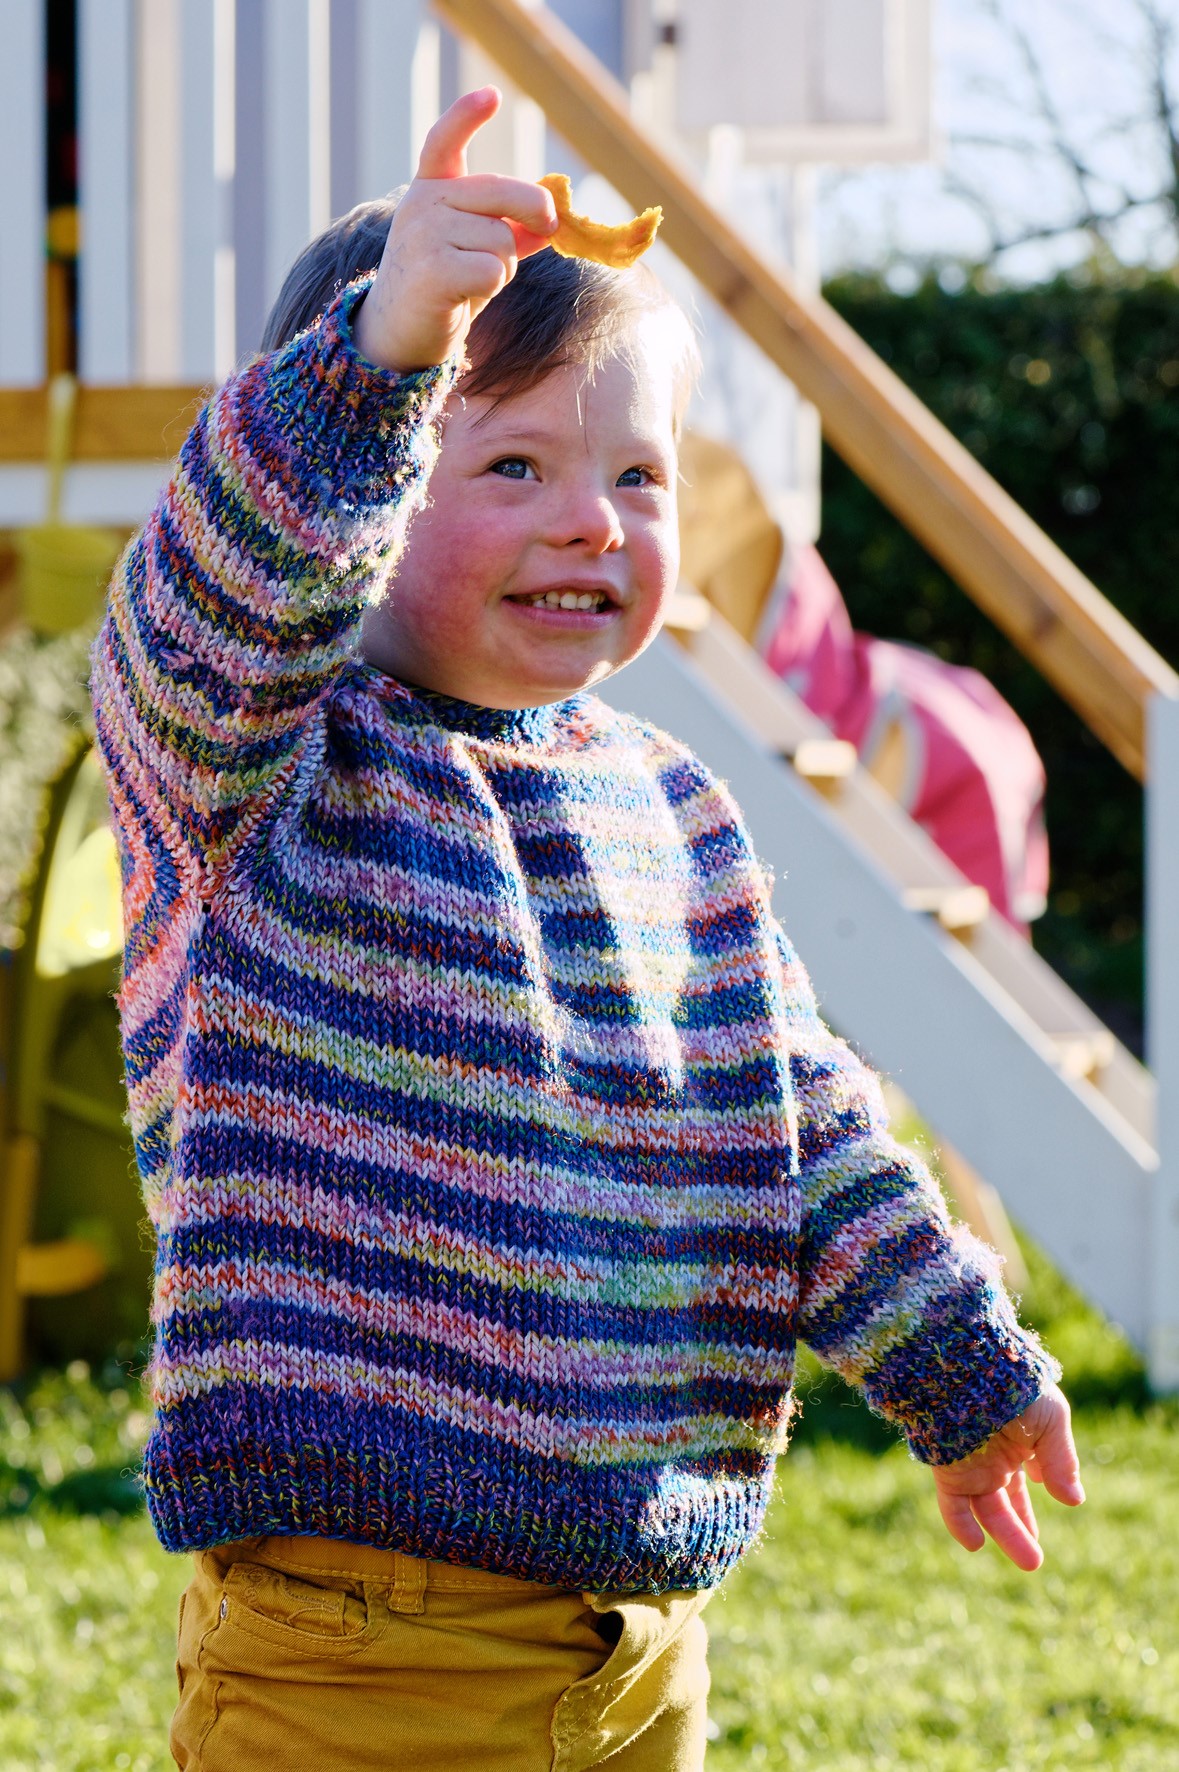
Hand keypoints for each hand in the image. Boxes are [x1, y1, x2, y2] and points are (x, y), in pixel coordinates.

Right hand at [354, 86, 556, 372]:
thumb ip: (510, 228)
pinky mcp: (432, 270)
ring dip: (505, 267)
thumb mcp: (476, 248)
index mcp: (431, 189)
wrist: (400, 333)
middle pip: (502, 192)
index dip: (467, 116)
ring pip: (503, 240)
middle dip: (536, 211)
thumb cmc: (445, 286)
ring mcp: (424, 234)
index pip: (445, 141)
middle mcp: (423, 203)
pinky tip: (467, 295)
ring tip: (475, 280)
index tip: (492, 96)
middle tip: (549, 228)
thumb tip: (554, 218)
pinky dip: (493, 288)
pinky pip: (493, 271)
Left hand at [931, 1385, 1084, 1571]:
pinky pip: (952, 1504)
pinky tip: (976, 1544)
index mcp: (1018, 1436)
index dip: (1044, 1479)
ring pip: (987, 1509)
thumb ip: (1061, 1459)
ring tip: (1032, 1562)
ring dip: (1006, 1534)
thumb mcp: (1050, 1420)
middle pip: (1007, 1500)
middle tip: (1035, 1561)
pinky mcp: (947, 1469)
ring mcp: (970, 1464)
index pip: (1031, 1469)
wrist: (966, 1369)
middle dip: (1021, 1529)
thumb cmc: (1012, 1387)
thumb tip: (1074, 1501)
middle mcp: (992, 1454)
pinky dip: (960, 1525)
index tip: (1055, 1489)